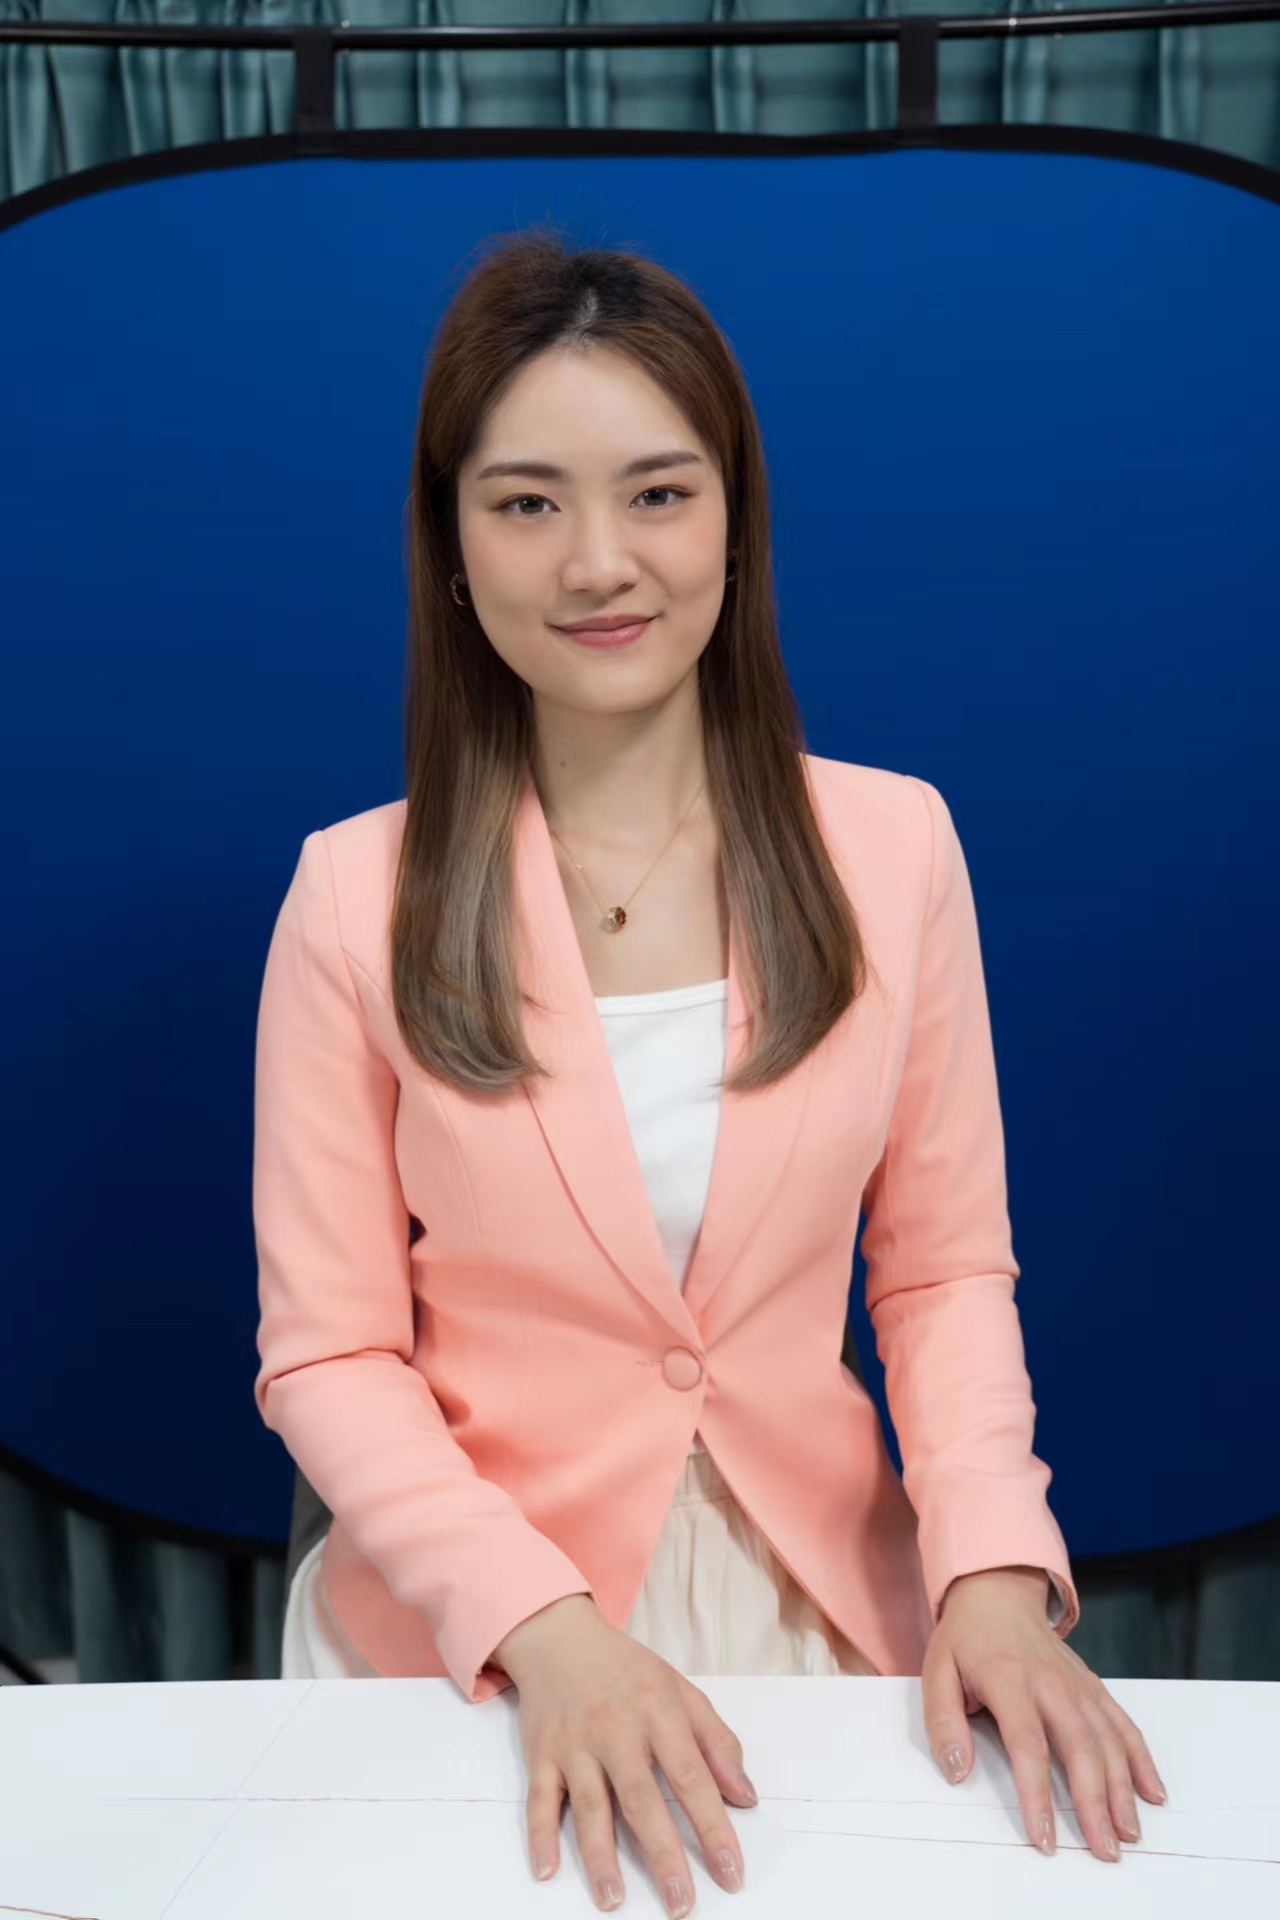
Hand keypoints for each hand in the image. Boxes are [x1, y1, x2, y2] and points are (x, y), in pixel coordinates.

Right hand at [491, 1594, 756, 1913]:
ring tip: (613, 1901)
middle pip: (641, 1800)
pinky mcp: (542, 1754)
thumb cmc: (627, 1671)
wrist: (561, 1639)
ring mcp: (575, 1744)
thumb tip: (745, 1795)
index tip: (731, 1871)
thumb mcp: (681, 1691)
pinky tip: (547, 1869)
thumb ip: (717, 1741)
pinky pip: (539, 1799)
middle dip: (663, 1856)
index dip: (713, 1827)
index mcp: (658, 1713)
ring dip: (600, 1856)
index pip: (692, 1777)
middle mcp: (616, 1730)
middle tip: (680, 1904)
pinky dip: (539, 1835)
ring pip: (589, 1806)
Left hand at [922, 1565, 1167, 1860]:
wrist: (998, 1594)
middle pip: (1080, 1748)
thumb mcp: (936, 1673)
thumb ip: (943, 1724)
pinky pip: (1123, 1724)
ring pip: (1108, 1740)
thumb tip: (957, 1772)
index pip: (1028, 1745)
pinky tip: (1152, 1792)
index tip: (1045, 1838)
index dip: (1038, 1795)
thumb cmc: (966, 1641)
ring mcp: (1078, 1685)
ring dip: (1122, 1789)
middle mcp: (1052, 1683)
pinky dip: (1141, 1758)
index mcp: (1009, 1681)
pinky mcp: (1094, 1686)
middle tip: (1105, 1849)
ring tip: (1128, 1832)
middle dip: (1094, 1803)